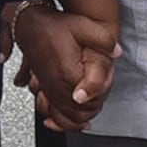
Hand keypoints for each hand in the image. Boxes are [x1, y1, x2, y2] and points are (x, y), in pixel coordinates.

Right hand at [9, 3, 115, 132]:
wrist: (31, 25)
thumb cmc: (54, 26)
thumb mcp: (84, 27)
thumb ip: (103, 40)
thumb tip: (116, 53)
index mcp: (68, 74)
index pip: (92, 98)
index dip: (103, 93)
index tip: (106, 82)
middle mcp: (57, 86)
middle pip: (80, 112)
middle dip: (94, 107)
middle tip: (101, 93)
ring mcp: (49, 90)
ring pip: (66, 118)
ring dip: (79, 119)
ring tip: (89, 114)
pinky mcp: (44, 90)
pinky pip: (53, 114)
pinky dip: (61, 121)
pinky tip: (69, 120)